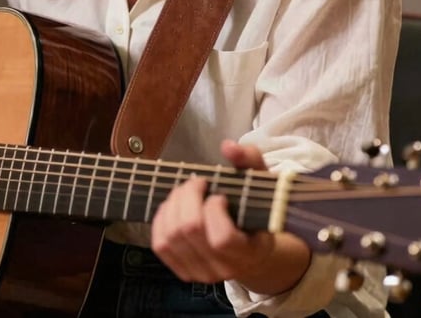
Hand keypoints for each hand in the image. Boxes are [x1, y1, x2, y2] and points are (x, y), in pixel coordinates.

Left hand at [151, 139, 277, 284]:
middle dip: (188, 196)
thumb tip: (228, 146)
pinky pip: (160, 245)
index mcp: (250, 252)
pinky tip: (174, 206)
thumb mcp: (260, 181)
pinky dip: (161, 219)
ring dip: (173, 204)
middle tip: (197, 183)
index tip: (219, 194)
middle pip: (190, 231)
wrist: (252, 245)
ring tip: (185, 192)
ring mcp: (203, 273)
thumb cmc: (256, 208)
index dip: (213, 209)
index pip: (222, 238)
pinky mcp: (185, 272)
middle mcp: (225, 269)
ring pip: (171, 236)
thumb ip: (249, 159)